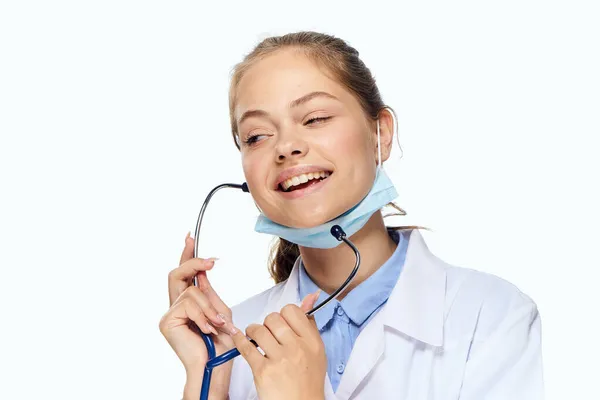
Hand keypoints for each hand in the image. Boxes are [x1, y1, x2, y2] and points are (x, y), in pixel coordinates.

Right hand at [159, 232, 235, 399]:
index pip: (183, 273)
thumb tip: (203, 268)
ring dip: (210, 308)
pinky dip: (204, 317)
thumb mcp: (219, 310)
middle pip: (177, 273)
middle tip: (211, 262)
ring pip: (191, 293)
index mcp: (187, 302)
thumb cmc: (220, 343)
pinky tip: (209, 330)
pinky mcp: (167, 321)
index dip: (186, 254)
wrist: (215, 365)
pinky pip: (189, 305)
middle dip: (194, 263)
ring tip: (219, 325)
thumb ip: (208, 291)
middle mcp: (174, 305)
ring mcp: (169, 314)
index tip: (190, 236)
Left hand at [231, 291, 325, 399]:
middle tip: (267, 334)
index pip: (292, 311)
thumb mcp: (316, 352)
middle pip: (274, 318)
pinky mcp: (263, 371)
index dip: (283, 315)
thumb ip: (310, 325)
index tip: (280, 324)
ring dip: (252, 332)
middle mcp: (297, 348)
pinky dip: (239, 341)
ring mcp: (280, 360)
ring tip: (254, 339)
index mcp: (312, 342)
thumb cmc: (308, 382)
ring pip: (258, 330)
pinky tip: (240, 340)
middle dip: (267, 324)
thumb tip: (310, 297)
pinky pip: (246, 347)